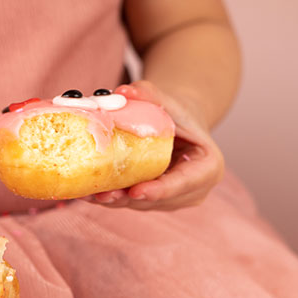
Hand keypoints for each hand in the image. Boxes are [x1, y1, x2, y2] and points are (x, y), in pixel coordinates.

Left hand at [90, 80, 223, 209]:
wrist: (178, 124)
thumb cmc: (177, 113)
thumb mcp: (168, 100)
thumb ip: (149, 94)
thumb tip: (122, 92)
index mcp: (208, 166)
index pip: (183, 182)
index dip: (160, 190)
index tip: (135, 192)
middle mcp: (194, 190)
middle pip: (158, 200)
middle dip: (128, 199)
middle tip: (101, 195)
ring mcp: (175, 199)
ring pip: (142, 205)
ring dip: (115, 201)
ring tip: (90, 194)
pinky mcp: (156, 202)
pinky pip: (132, 203)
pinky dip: (112, 198)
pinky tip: (89, 193)